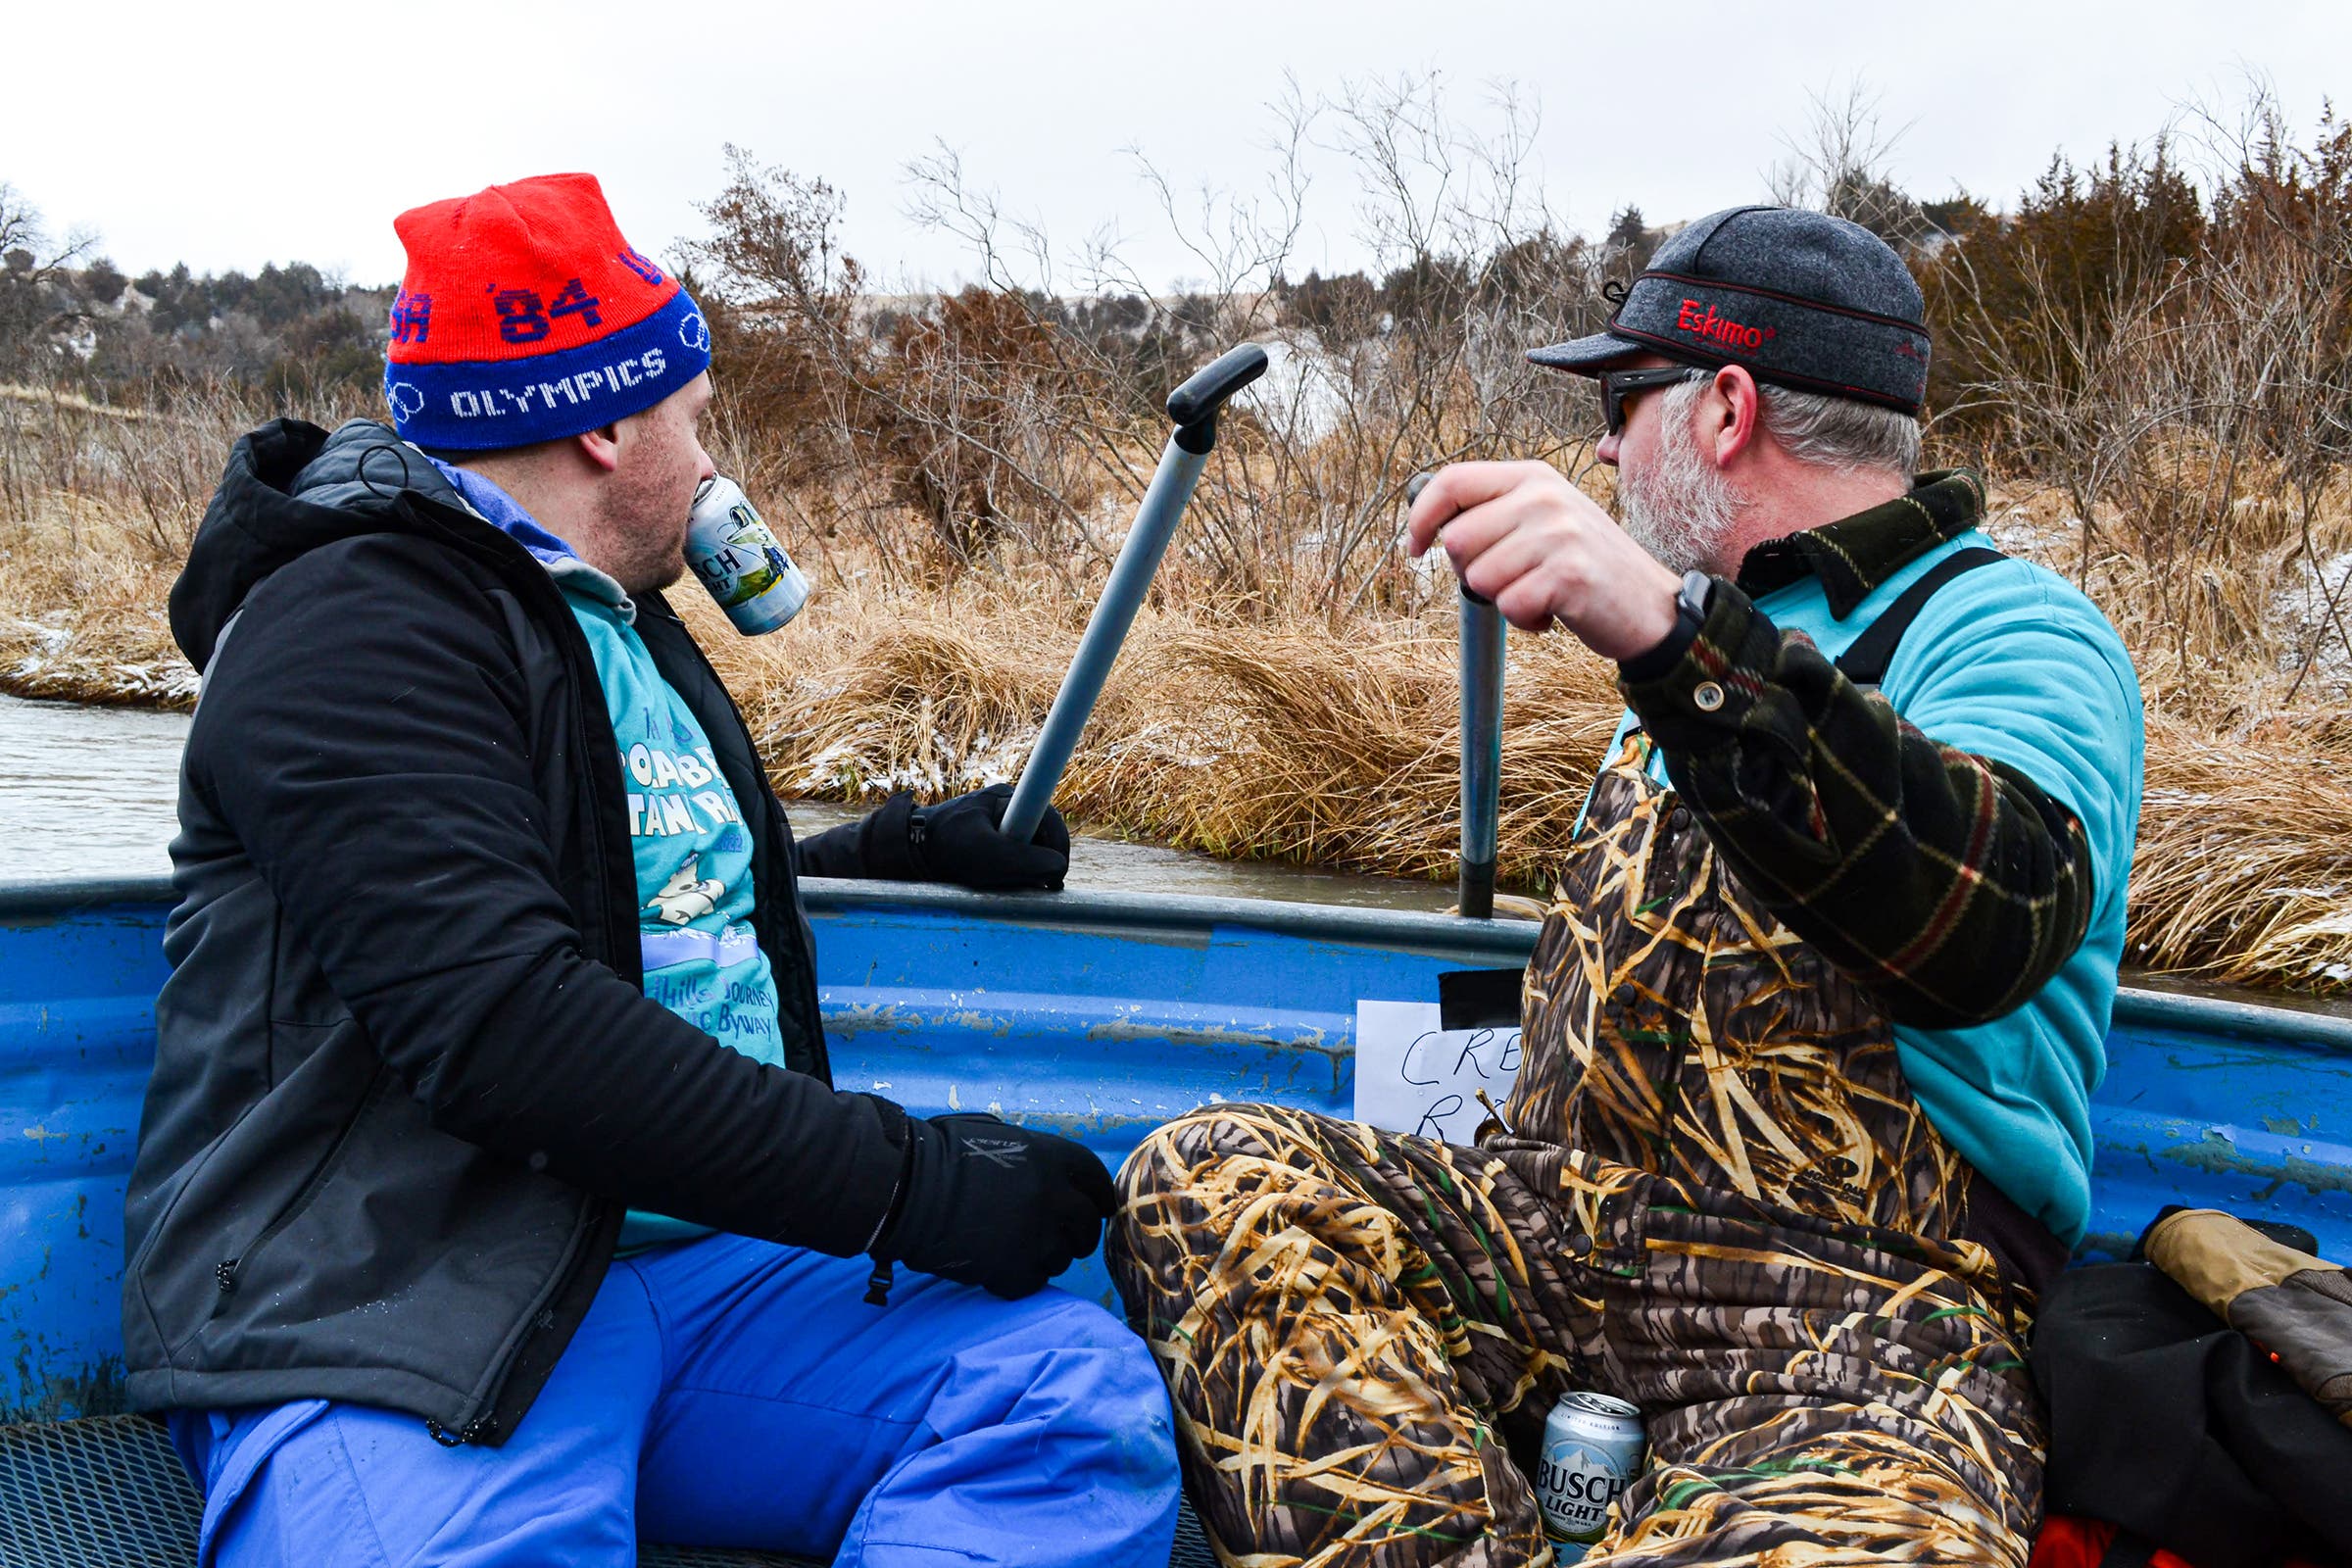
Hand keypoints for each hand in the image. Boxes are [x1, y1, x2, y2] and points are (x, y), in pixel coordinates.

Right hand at [875, 1114, 1117, 1297]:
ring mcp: (1036, 1239)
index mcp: (1052, 1159)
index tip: (1097, 1207)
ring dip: (1048, 1255)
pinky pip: (1034, 1281)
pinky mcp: (1014, 1273)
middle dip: (1081, 1233)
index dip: (1098, 1195)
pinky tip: (1000, 1266)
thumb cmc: (941, 1153)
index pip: (1095, 1180)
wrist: (906, 1191)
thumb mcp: (997, 1135)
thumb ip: (1033, 1156)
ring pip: (1063, 1258)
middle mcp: (1054, 1198)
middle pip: (1087, 1225)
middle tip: (1068, 1240)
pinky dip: (1021, 1277)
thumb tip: (1050, 1174)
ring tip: (1021, 1250)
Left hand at [914, 783, 1069, 891]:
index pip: (1050, 818)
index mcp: (1007, 798)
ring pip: (1030, 851)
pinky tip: (998, 884)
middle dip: (1041, 863)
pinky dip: (1012, 876)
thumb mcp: (988, 855)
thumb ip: (1028, 861)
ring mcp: (999, 825)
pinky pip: (1014, 861)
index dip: (1058, 844)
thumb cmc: (945, 847)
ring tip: (1006, 884)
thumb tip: (1058, 868)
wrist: (910, 854)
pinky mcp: (992, 842)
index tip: (1056, 872)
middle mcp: (1007, 808)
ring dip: (1024, 872)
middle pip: (1043, 837)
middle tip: (1036, 887)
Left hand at [1405, 460, 1681, 660]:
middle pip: (1457, 540)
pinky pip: (1510, 607)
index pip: (1452, 481)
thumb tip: (1430, 526)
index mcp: (1533, 477)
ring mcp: (1558, 533)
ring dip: (1503, 600)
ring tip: (1540, 594)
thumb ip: (1495, 514)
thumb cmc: (1586, 568)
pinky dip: (1525, 621)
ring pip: (1479, 578)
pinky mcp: (1569, 574)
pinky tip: (1553, 612)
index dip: (1421, 517)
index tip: (1414, 547)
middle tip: (1512, 580)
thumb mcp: (1544, 521)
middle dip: (1471, 573)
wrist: (1651, 606)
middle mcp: (1544, 497)